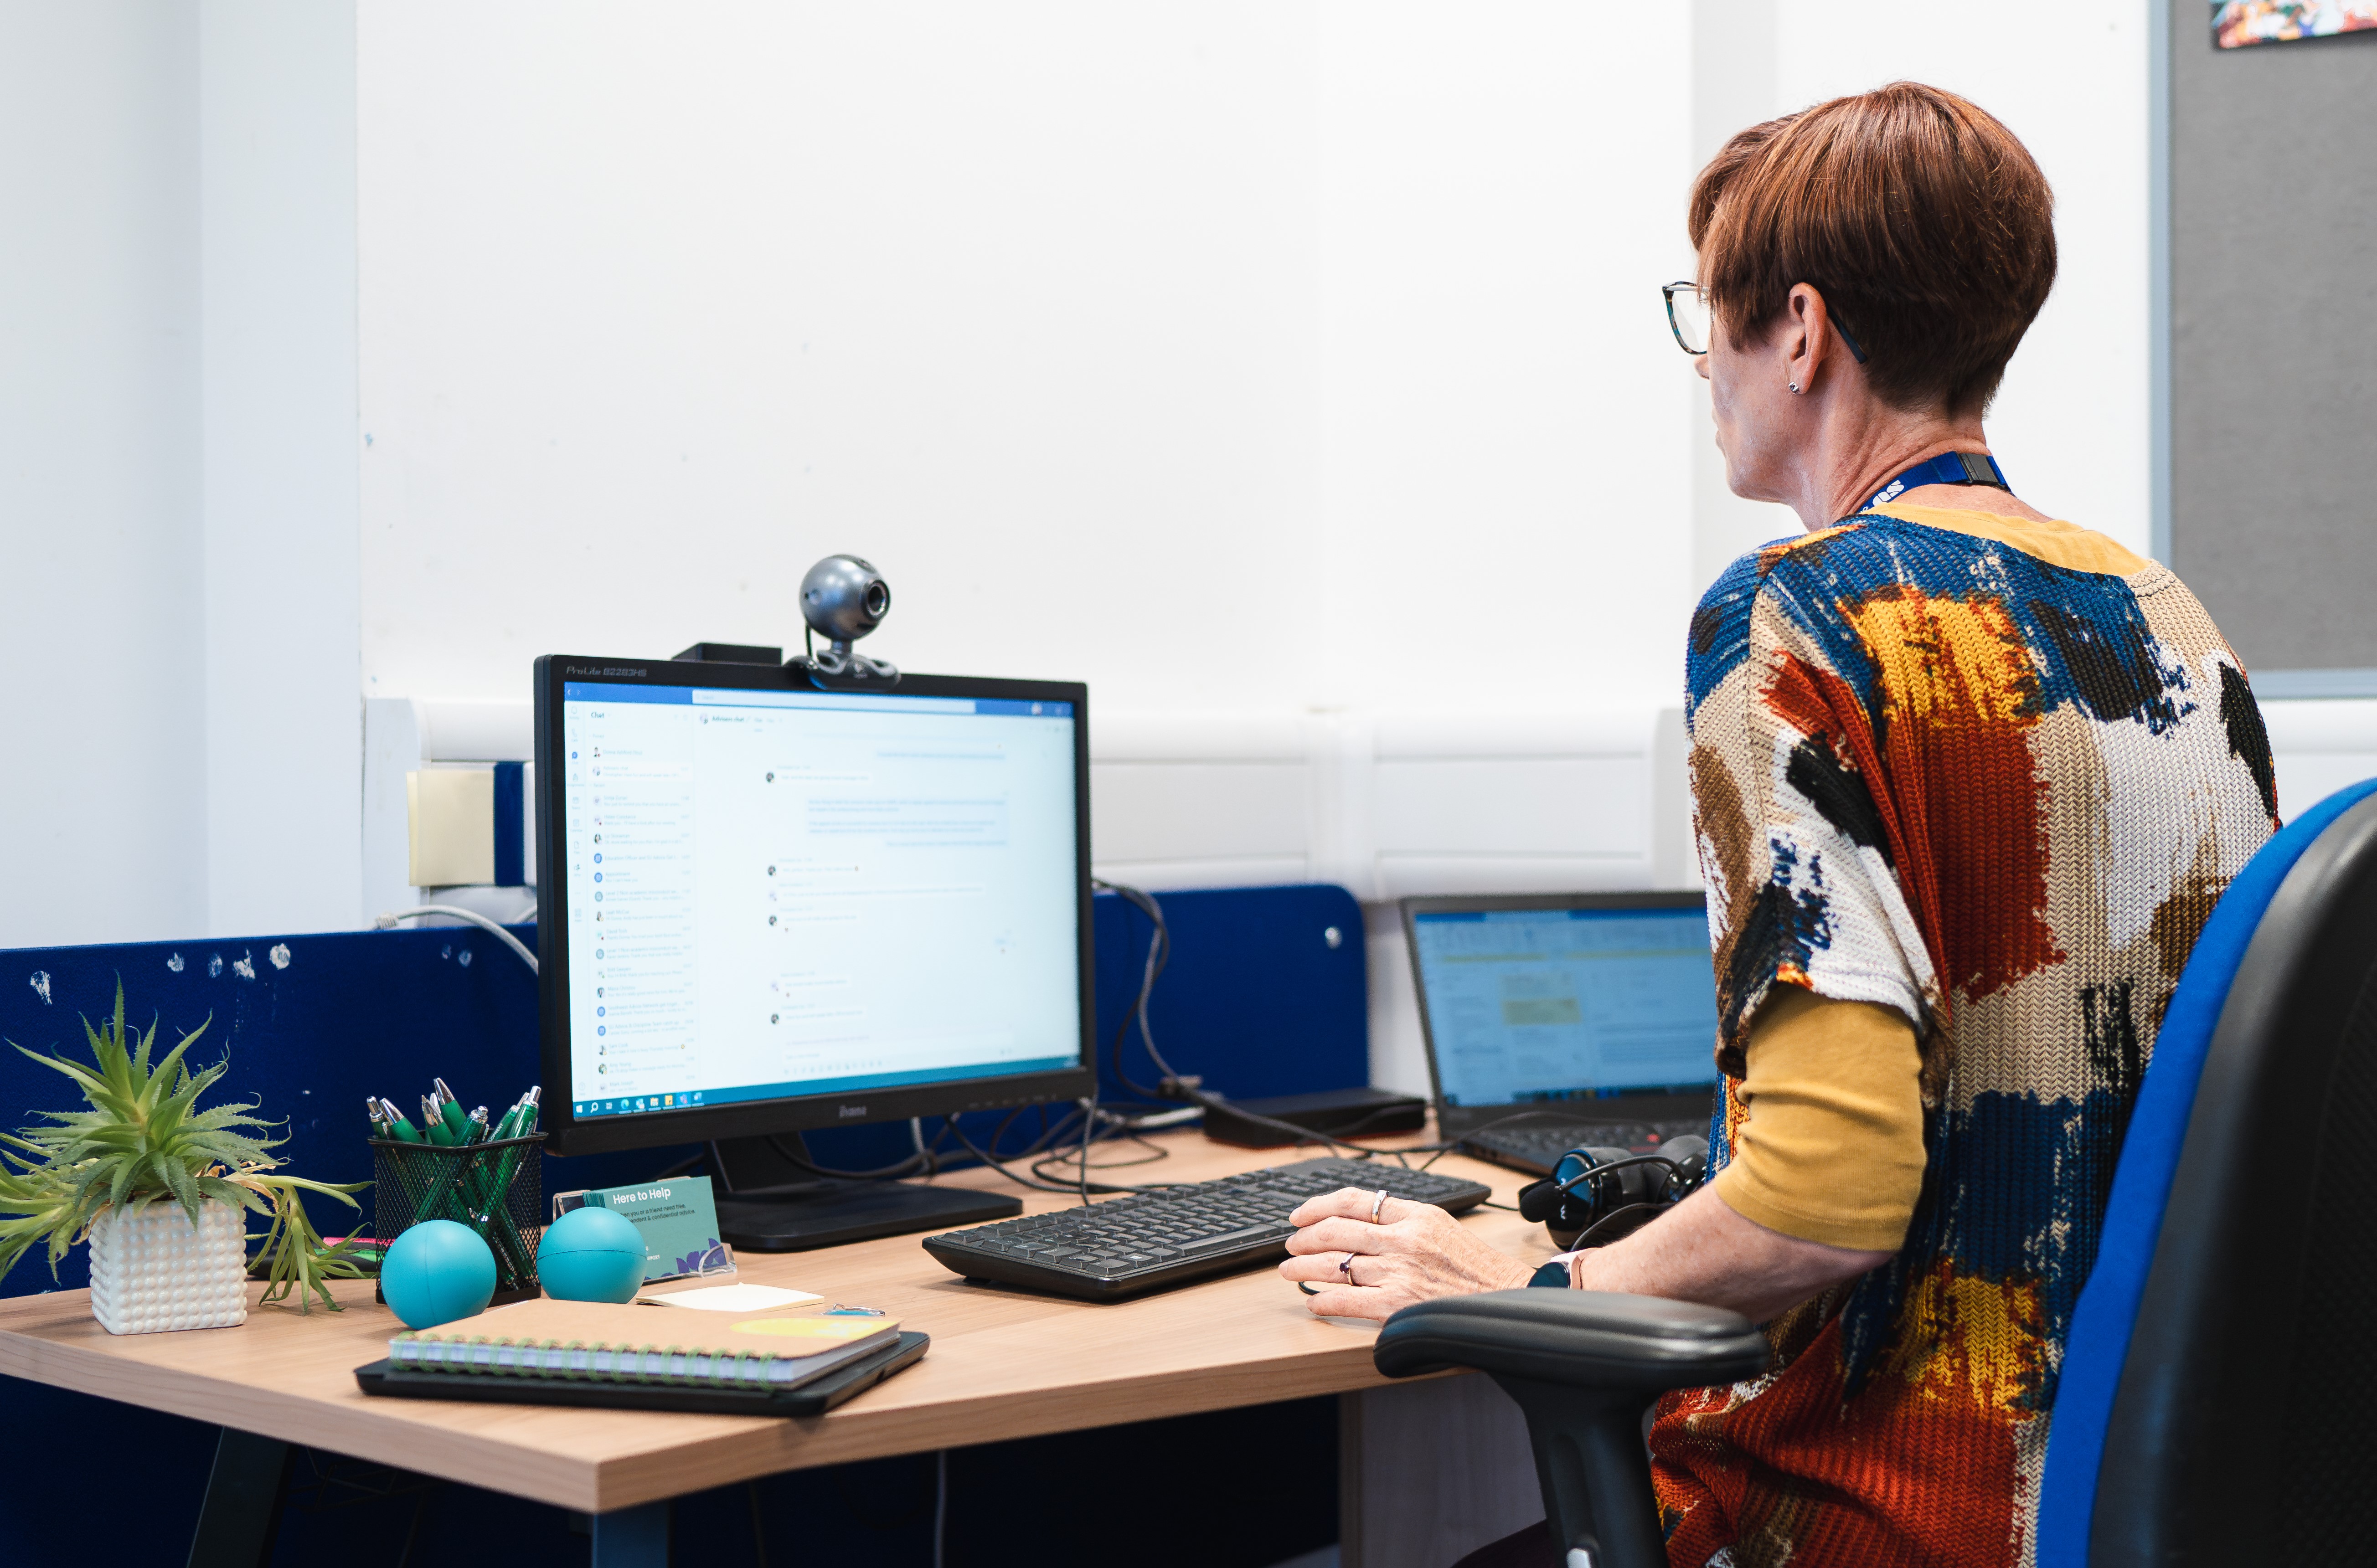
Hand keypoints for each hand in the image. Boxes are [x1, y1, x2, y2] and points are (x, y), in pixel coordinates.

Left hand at [1279, 1186, 1533, 1320]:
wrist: (1509, 1300)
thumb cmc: (1479, 1268)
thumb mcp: (1445, 1226)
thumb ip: (1406, 1218)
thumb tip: (1364, 1216)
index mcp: (1416, 1215)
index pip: (1354, 1200)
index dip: (1318, 1205)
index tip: (1300, 1214)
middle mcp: (1404, 1240)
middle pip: (1335, 1231)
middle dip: (1303, 1238)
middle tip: (1289, 1244)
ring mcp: (1400, 1273)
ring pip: (1335, 1266)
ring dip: (1303, 1268)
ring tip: (1289, 1270)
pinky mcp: (1398, 1305)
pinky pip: (1347, 1301)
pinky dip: (1324, 1301)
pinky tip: (1314, 1302)